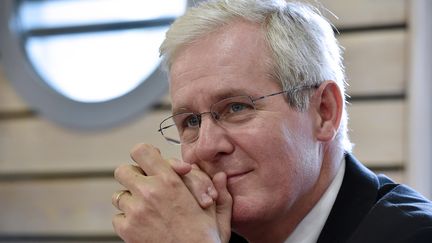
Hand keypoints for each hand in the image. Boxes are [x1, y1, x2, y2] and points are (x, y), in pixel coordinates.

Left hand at [111, 144, 231, 242]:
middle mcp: (149, 192)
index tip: (151, 163)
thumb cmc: (205, 242)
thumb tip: (221, 177)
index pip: (141, 151)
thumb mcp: (219, 215)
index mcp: (170, 181)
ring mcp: (135, 211)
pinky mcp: (127, 230)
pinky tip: (143, 225)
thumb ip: (220, 192)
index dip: (145, 155)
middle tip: (146, 186)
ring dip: (130, 200)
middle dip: (133, 176)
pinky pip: (118, 217)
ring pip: (119, 195)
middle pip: (123, 171)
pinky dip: (127, 220)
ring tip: (147, 209)